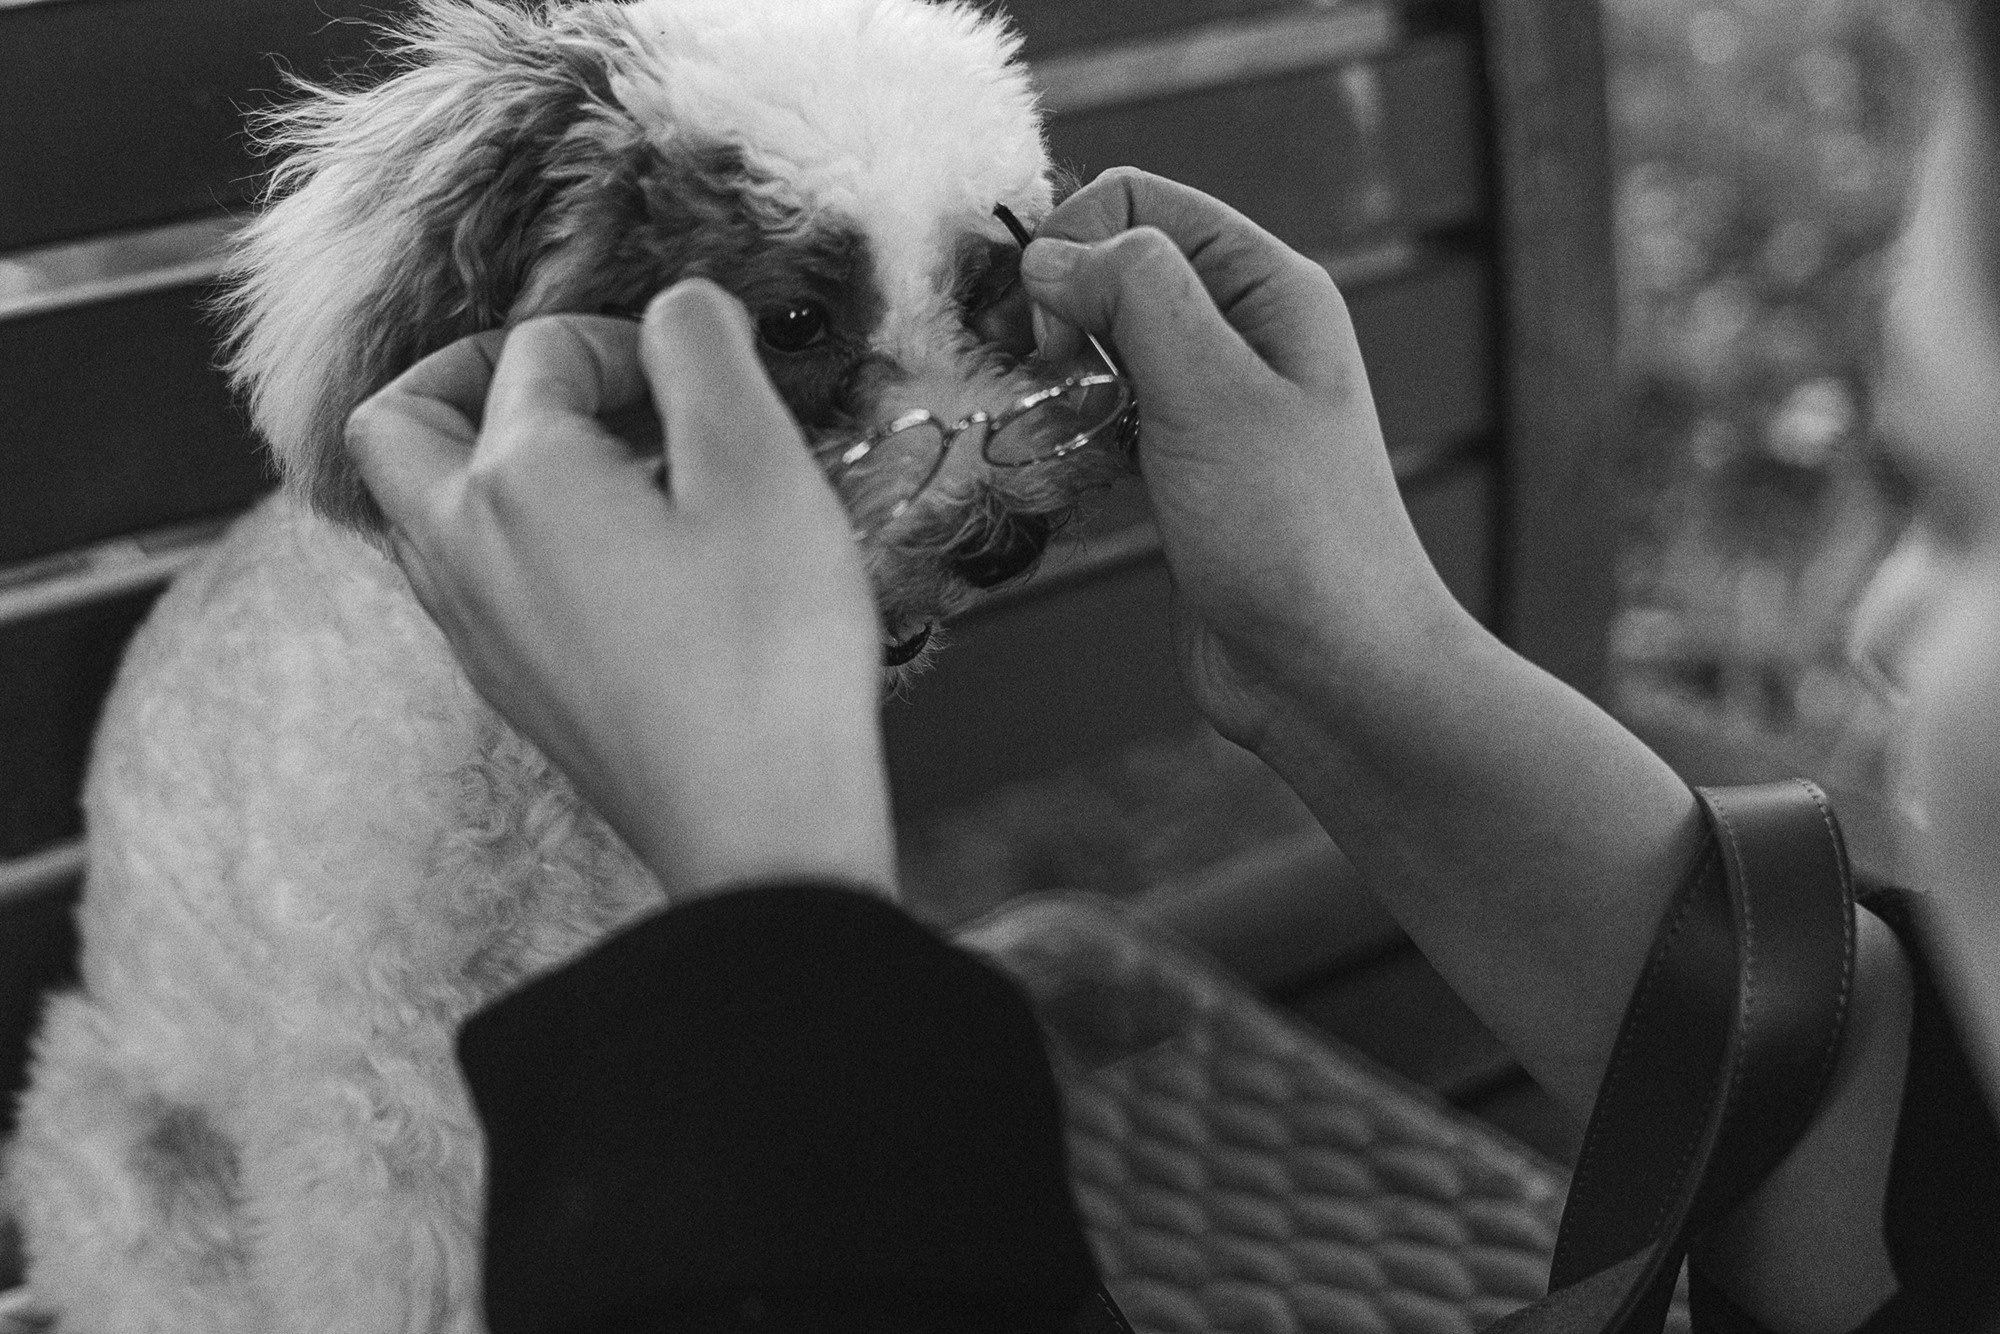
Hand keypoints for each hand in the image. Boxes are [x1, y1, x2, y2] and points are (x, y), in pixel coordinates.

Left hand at [344, 280, 894, 898]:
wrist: (757, 826)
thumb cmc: (765, 652)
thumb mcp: (760, 470)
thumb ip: (705, 355)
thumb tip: (676, 310)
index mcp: (516, 480)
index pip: (536, 353)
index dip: (623, 339)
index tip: (696, 378)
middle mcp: (463, 551)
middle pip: (398, 424)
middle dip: (473, 377)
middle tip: (575, 386)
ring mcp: (476, 631)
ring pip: (421, 508)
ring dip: (488, 459)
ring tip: (607, 471)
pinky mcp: (512, 688)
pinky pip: (464, 579)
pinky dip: (509, 535)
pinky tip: (611, 558)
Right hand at [1020, 168, 1465, 749]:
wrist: (1333, 675)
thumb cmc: (1294, 535)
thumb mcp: (1211, 392)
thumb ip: (1134, 296)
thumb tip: (1051, 250)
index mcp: (1268, 288)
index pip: (1139, 201)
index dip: (1074, 242)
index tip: (1044, 325)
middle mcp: (1244, 334)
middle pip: (1114, 271)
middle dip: (1055, 313)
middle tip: (1037, 380)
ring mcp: (1213, 406)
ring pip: (1101, 351)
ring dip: (1057, 381)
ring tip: (1050, 433)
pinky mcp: (1183, 472)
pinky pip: (1106, 421)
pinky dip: (1072, 436)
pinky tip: (1064, 474)